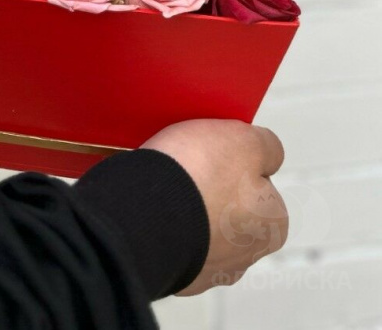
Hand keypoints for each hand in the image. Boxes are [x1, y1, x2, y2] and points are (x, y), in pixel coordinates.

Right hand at [141, 119, 287, 294]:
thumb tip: (269, 154)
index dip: (234, 163)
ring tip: (157, 184)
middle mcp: (243, 257)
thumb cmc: (198, 176)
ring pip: (194, 226)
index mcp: (271, 226)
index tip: (211, 153)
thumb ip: (267, 145)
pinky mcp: (167, 274)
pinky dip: (156, 221)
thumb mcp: (243, 139)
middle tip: (183, 166)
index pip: (258, 186)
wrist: (142, 214)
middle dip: (207, 189)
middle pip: (226, 209)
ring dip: (180, 209)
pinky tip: (144, 204)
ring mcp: (204, 271)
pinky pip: (164, 238)